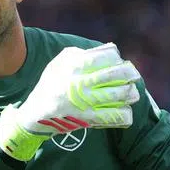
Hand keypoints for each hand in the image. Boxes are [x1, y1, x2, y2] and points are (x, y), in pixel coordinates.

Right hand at [0, 43, 140, 160]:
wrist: (35, 114)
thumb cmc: (50, 86)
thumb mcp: (60, 64)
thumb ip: (81, 54)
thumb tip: (109, 49)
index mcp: (73, 65)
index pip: (106, 55)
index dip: (116, 57)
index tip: (118, 60)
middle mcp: (79, 82)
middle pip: (115, 73)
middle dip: (130, 73)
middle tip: (134, 76)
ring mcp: (84, 101)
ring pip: (118, 94)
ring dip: (130, 94)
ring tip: (133, 94)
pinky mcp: (87, 119)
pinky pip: (113, 116)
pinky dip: (124, 114)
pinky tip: (126, 112)